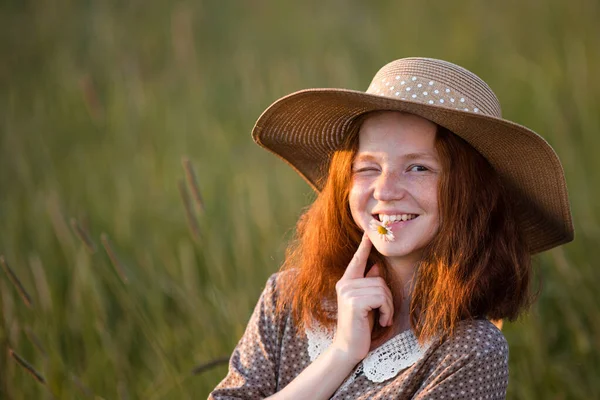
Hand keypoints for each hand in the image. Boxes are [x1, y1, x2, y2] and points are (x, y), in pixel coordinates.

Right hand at [331, 233, 393, 363]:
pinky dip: (387, 311)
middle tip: (384, 314)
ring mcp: (347, 292)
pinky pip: (381, 298)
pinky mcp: (354, 301)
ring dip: (388, 307)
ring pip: (382, 289)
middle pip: (379, 279)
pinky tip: (381, 322)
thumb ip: (368, 285)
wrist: (348, 348)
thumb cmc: (359, 326)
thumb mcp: (366, 303)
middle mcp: (344, 284)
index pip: (357, 260)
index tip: (368, 234)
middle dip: (388, 299)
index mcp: (346, 282)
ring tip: (382, 319)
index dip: (364, 247)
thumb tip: (375, 267)